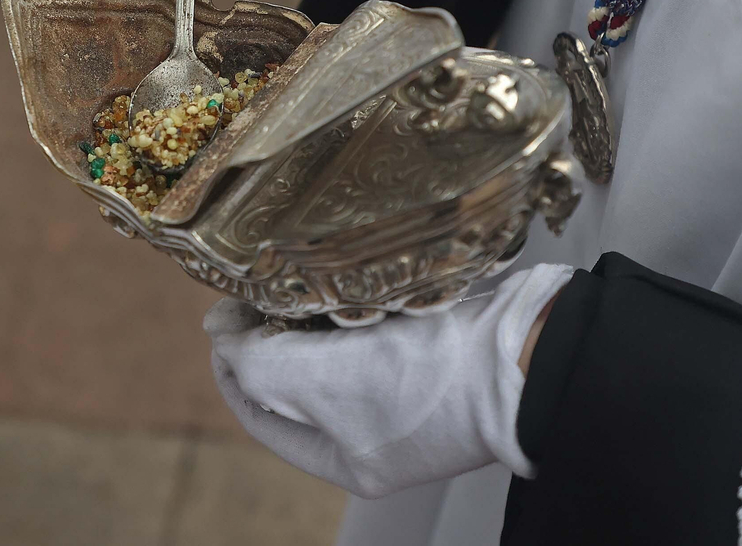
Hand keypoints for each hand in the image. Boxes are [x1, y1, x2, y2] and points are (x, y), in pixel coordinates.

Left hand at [206, 265, 573, 498]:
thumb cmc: (425, 383)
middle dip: (273, 338)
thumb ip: (256, 364)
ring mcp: (412, 391)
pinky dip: (355, 304)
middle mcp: (379, 433)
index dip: (232, 371)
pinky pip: (380, 326)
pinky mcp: (438, 348)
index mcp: (348, 461)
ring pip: (338, 349)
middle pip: (301, 382)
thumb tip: (219, 338)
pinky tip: (345, 279)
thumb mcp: (316, 382)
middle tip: (253, 291)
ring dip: (311, 315)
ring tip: (291, 281)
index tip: (221, 324)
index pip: (265, 417)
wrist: (521, 351)